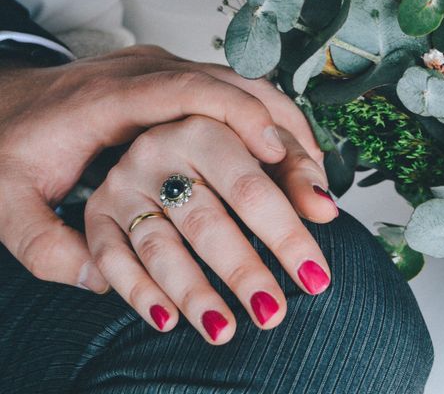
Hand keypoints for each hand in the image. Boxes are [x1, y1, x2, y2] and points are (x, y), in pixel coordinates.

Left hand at [0, 45, 323, 292]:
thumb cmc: (8, 147)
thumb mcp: (4, 201)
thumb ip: (42, 245)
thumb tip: (99, 283)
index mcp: (109, 98)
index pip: (185, 91)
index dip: (236, 114)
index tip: (274, 151)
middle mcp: (147, 75)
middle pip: (233, 87)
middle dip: (283, 135)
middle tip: (317, 192)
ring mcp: (166, 75)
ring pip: (245, 89)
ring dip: (286, 132)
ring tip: (317, 186)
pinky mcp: (176, 84)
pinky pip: (238, 98)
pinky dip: (272, 128)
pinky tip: (291, 165)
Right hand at [85, 116, 336, 342]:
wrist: (171, 137)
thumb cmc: (231, 149)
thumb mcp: (267, 149)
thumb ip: (299, 176)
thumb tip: (326, 210)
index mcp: (204, 129)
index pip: (252, 191)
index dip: (286, 237)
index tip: (315, 278)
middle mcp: (157, 152)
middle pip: (205, 221)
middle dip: (242, 272)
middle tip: (272, 314)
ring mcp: (123, 184)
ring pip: (159, 246)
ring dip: (192, 293)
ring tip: (224, 331)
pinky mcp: (98, 213)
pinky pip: (112, 258)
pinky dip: (138, 292)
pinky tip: (168, 321)